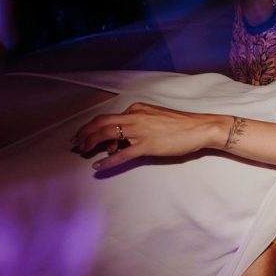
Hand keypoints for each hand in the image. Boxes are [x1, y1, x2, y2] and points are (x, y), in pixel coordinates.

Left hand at [72, 102, 219, 170]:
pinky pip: (122, 154)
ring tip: (84, 152)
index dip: (92, 128)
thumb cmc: (181, 125)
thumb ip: (137, 125)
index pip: (108, 118)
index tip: (84, 136)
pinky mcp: (147, 145)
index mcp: (136, 109)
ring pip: (106, 135)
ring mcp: (140, 131)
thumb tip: (121, 141)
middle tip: (76, 144)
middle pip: (100, 123)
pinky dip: (108, 161)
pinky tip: (98, 167)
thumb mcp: (154, 118)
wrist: (200, 128)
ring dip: (91, 144)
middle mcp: (134, 117)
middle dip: (84, 133)